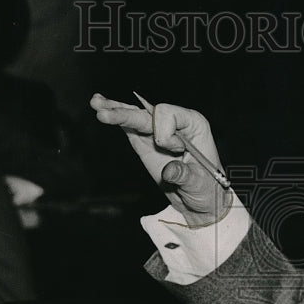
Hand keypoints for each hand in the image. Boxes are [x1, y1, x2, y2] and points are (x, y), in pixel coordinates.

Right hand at [90, 93, 230, 226]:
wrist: (200, 199)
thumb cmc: (207, 188)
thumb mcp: (200, 184)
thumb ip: (184, 175)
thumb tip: (168, 171)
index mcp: (194, 124)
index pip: (169, 114)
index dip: (164, 133)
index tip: (174, 151)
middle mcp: (176, 122)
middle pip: (147, 112)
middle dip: (128, 115)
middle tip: (106, 115)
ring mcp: (159, 130)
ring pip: (135, 115)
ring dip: (115, 110)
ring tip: (96, 103)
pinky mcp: (145, 140)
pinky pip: (129, 125)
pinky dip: (115, 117)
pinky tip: (99, 104)